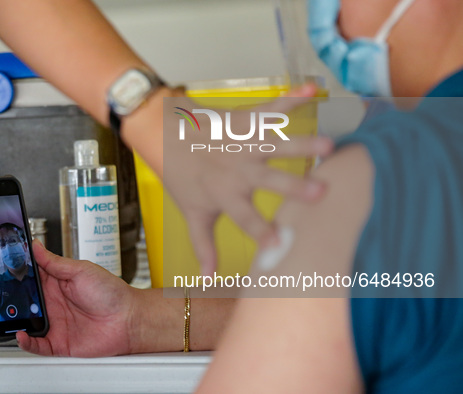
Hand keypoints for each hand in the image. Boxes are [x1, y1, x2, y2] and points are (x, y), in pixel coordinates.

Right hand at [16, 240, 138, 356]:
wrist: (128, 319)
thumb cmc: (111, 293)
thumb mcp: (81, 270)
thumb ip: (55, 262)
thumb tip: (36, 246)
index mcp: (57, 284)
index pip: (31, 279)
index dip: (18, 274)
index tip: (5, 269)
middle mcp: (54, 304)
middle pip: (24, 302)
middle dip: (12, 299)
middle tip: (1, 294)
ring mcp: (55, 324)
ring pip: (27, 324)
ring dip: (16, 321)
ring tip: (7, 315)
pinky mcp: (59, 343)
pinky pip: (37, 345)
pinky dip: (26, 342)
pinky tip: (21, 335)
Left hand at [162, 84, 333, 274]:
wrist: (164, 134)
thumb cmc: (181, 176)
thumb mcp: (192, 213)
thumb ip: (203, 246)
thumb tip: (207, 279)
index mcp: (225, 194)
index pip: (244, 216)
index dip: (260, 230)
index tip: (280, 244)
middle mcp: (237, 169)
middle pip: (267, 179)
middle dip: (293, 185)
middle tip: (320, 192)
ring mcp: (242, 142)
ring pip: (275, 143)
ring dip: (301, 142)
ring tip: (328, 145)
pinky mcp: (245, 120)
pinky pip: (270, 108)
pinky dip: (291, 98)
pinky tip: (313, 91)